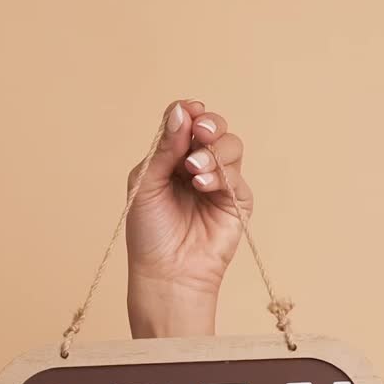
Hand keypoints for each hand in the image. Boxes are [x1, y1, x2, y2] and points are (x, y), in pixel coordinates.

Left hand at [125, 99, 252, 304]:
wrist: (167, 273)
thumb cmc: (149, 234)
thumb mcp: (146, 183)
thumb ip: (164, 148)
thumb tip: (181, 110)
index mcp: (172, 159)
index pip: (187, 123)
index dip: (190, 113)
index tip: (189, 111)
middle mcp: (197, 167)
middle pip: (214, 128)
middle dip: (209, 124)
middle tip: (200, 132)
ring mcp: (219, 183)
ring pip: (231, 145)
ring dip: (214, 151)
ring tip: (193, 170)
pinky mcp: (236, 201)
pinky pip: (237, 174)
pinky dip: (221, 173)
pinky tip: (202, 186)